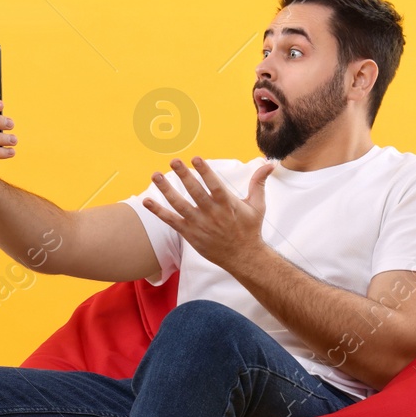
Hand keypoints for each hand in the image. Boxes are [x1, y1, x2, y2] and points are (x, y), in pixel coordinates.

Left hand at [141, 156, 275, 274]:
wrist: (243, 258)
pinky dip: (158, 212)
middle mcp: (212, 214)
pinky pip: (171, 221)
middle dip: (184, 176)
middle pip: (195, 192)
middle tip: (174, 161)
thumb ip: (258, 183)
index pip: (215, 185)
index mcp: (228, 205)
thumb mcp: (257, 206)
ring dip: (166, 190)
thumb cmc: (249, 229)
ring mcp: (199, 224)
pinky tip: (146, 201)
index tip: (196, 158)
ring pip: (180, 205)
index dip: (205, 172)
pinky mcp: (190, 234)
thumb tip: (269, 164)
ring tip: (156, 175)